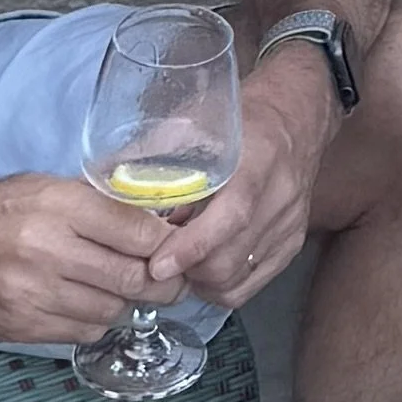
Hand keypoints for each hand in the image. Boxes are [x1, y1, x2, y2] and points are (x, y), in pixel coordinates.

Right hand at [0, 172, 188, 342]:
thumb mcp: (43, 188)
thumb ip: (96, 207)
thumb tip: (153, 222)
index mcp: (56, 205)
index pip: (138, 230)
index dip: (167, 242)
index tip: (177, 246)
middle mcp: (46, 250)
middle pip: (134, 277)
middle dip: (163, 282)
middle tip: (171, 279)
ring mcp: (32, 294)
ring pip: (113, 310)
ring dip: (129, 303)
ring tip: (127, 290)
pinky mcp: (21, 326)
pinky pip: (83, 331)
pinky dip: (97, 320)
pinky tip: (91, 304)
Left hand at [159, 52, 334, 309]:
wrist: (296, 117)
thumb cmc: (240, 115)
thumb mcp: (197, 118)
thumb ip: (156, 151)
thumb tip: (105, 180)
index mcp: (258, 158)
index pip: (232, 215)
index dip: (192, 246)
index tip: (157, 264)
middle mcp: (280, 196)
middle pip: (231, 258)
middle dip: (187, 270)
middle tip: (155, 261)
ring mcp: (290, 225)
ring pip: (238, 278)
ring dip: (200, 280)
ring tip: (177, 263)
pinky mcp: (293, 244)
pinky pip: (252, 285)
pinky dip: (220, 286)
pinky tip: (201, 269)